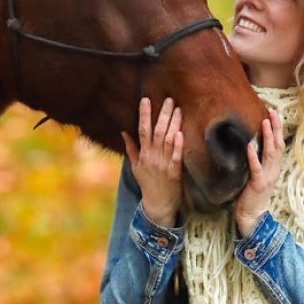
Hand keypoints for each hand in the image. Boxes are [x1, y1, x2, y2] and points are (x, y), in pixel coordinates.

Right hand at [122, 97, 183, 227]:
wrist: (158, 204)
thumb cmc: (147, 184)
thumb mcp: (135, 166)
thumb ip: (131, 148)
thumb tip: (123, 132)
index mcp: (143, 154)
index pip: (142, 130)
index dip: (144, 114)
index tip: (146, 99)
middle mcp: (152, 157)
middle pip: (157, 131)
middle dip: (162, 114)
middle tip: (168, 99)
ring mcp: (163, 164)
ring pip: (167, 140)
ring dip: (173, 124)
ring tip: (177, 109)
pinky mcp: (174, 172)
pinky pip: (176, 156)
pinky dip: (177, 145)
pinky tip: (180, 133)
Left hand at [235, 110, 284, 236]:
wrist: (253, 215)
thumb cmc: (253, 194)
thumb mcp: (259, 174)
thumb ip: (259, 161)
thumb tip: (252, 142)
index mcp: (274, 167)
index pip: (279, 145)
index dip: (277, 129)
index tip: (273, 114)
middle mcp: (274, 170)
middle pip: (278, 146)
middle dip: (276, 128)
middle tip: (272, 112)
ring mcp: (267, 177)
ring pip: (270, 154)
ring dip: (267, 137)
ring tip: (264, 122)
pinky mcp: (257, 184)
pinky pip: (256, 168)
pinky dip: (253, 156)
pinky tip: (249, 146)